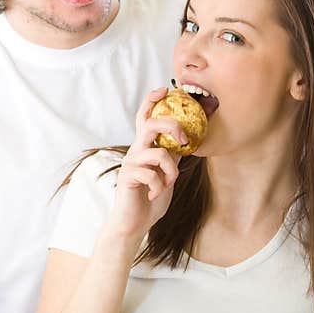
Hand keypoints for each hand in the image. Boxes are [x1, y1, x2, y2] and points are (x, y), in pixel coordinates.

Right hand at [104, 87, 184, 243]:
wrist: (133, 223)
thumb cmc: (149, 199)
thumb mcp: (167, 174)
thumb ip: (171, 157)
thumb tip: (185, 142)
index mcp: (144, 147)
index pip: (145, 117)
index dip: (152, 101)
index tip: (164, 89)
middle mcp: (135, 151)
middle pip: (150, 123)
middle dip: (171, 126)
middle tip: (184, 138)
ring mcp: (131, 163)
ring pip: (158, 152)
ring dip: (171, 170)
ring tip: (167, 184)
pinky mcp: (128, 177)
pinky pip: (152, 175)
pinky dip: (159, 187)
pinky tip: (153, 195)